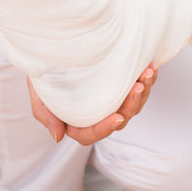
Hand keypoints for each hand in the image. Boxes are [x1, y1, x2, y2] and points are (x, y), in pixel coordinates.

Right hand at [26, 63, 157, 145]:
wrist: (50, 53)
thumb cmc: (44, 76)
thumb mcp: (40, 93)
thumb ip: (46, 115)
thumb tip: (58, 137)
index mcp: (77, 124)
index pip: (91, 134)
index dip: (105, 128)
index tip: (117, 117)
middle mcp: (97, 116)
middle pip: (120, 118)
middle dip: (132, 104)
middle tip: (139, 86)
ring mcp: (112, 102)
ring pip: (134, 105)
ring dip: (144, 90)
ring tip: (148, 73)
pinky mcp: (122, 88)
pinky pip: (139, 89)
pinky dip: (147, 80)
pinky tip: (151, 68)